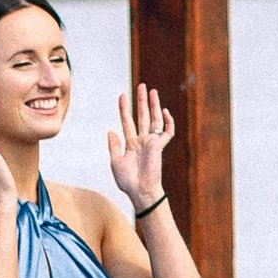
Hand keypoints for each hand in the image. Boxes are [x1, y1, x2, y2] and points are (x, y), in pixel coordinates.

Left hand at [108, 85, 175, 211]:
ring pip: (154, 120)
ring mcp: (152, 142)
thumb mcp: (115, 162)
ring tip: (152, 91)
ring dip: (154, 106)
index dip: (124, 108)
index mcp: (131, 143)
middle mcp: (142, 140)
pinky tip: (164, 112)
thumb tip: (110, 130)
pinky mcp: (159, 146)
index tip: (122, 95)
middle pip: (143, 116)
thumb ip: (114, 145)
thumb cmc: (127, 180)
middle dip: (141, 101)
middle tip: (142, 86)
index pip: (127, 121)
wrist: (140, 191)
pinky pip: (167, 132)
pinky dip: (168, 122)